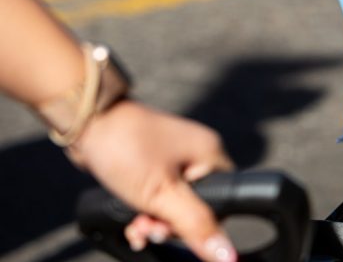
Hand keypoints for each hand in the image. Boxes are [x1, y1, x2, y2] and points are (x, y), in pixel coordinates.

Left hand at [69, 100, 236, 261]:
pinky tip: (133, 219)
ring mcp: (176, 156)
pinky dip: (146, 208)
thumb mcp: (162, 195)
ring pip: (174, 202)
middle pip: (196, 206)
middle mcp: (198, 153)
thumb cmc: (127, 149)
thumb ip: (196, 225)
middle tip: (147, 226)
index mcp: (211, 155)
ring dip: (154, 219)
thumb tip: (227, 256)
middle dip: (169, 223)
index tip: (169, 229)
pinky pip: (159, 193)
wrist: (89, 121)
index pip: (222, 203)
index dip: (199, 224)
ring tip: (136, 225)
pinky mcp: (156, 160)